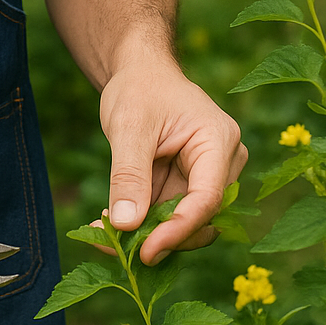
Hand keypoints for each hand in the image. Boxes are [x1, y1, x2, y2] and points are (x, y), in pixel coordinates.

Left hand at [97, 52, 246, 266]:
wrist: (139, 72)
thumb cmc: (139, 88)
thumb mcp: (129, 127)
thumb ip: (129, 175)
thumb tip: (126, 226)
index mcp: (219, 141)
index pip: (207, 198)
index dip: (177, 230)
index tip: (144, 252)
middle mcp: (223, 163)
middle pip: (198, 217)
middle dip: (157, 236)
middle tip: (109, 244)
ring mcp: (207, 175)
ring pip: (182, 222)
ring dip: (145, 233)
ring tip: (102, 233)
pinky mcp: (189, 185)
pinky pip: (169, 214)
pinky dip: (142, 222)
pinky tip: (109, 222)